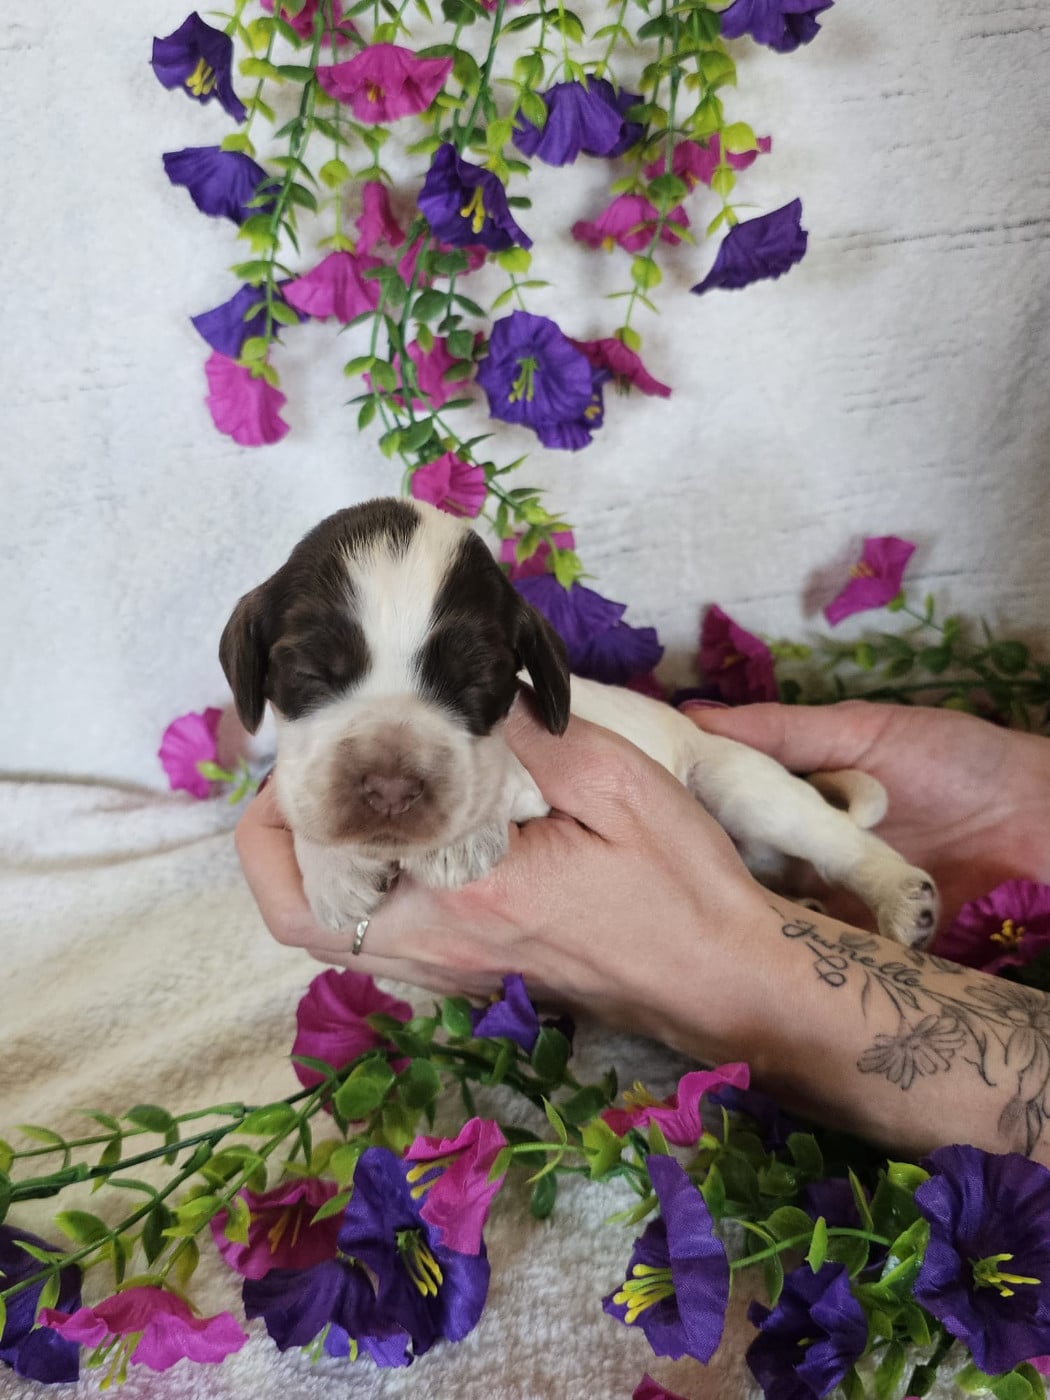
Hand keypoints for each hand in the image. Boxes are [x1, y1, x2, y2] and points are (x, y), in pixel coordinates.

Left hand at [236, 698, 768, 1049]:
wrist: (723, 979)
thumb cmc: (682, 885)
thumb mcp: (620, 783)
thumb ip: (529, 735)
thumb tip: (461, 691)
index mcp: (469, 890)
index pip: (326, 866)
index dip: (289, 802)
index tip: (315, 743)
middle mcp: (442, 945)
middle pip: (300, 920)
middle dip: (274, 842)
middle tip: (306, 774)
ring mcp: (452, 972)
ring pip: (332, 939)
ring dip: (315, 869)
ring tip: (346, 797)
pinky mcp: (470, 978)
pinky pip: (378, 946)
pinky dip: (361, 892)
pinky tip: (403, 838)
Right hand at [685, 700, 1049, 924]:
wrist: (1040, 820)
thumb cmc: (958, 761)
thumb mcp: (864, 729)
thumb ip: (784, 730)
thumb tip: (692, 715)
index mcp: (792, 801)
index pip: (720, 814)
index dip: (684, 819)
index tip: (651, 822)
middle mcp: (802, 854)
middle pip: (736, 871)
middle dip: (710, 878)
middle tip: (679, 883)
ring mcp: (834, 901)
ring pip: (772, 916)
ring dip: (752, 919)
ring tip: (716, 921)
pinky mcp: (869, 942)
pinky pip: (825, 953)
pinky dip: (806, 953)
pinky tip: (777, 951)